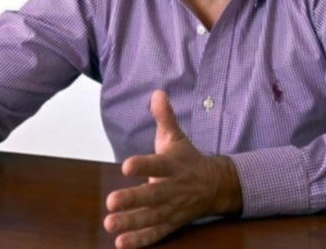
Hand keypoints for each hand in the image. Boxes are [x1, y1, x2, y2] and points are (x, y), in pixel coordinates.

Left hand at [104, 90, 241, 247]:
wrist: (216, 185)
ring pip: (151, 217)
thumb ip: (165, 117)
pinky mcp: (171, 224)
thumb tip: (157, 92)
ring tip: (109, 223)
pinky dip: (140, 240)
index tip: (126, 166)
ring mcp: (172, 209)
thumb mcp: (176, 137)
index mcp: (172, 166)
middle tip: (110, 202)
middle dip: (132, 200)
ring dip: (131, 222)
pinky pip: (156, 234)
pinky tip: (121, 243)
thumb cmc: (187, 159)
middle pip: (152, 195)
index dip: (143, 165)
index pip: (157, 165)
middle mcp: (173, 189)